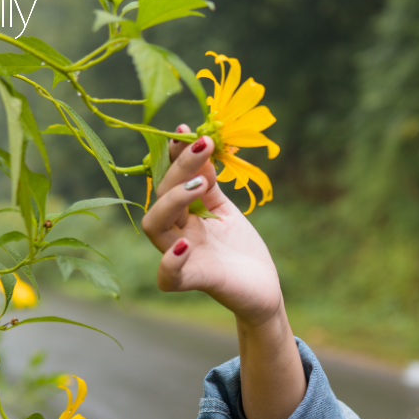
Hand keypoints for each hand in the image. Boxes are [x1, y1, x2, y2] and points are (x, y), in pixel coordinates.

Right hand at [142, 124, 284, 327]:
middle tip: (203, 146)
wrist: (263, 288)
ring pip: (155, 227)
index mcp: (183, 214)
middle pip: (160, 197)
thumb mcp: (225, 209)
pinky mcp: (194, 280)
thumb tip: (200, 146)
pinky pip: (168, 277)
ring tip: (200, 183)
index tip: (185, 130)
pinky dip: (171, 262)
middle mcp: (176, 232)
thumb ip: (210, 185)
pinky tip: (184, 245)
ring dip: (173, 200)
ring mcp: (182, 257)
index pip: (168, 180)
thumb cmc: (240, 249)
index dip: (174, 155)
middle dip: (180, 167)